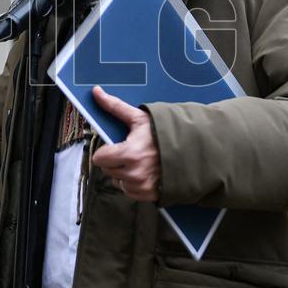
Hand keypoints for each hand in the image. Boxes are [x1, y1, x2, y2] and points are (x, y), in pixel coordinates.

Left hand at [90, 86, 159, 201]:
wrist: (191, 149)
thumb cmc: (164, 132)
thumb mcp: (139, 117)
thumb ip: (115, 106)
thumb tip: (96, 92)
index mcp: (129, 153)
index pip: (99, 158)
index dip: (106, 150)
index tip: (115, 146)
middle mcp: (134, 173)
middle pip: (107, 170)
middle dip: (114, 161)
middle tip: (130, 151)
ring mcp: (142, 186)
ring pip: (118, 181)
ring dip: (123, 173)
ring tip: (138, 162)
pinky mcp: (148, 195)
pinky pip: (129, 191)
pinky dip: (133, 184)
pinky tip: (144, 172)